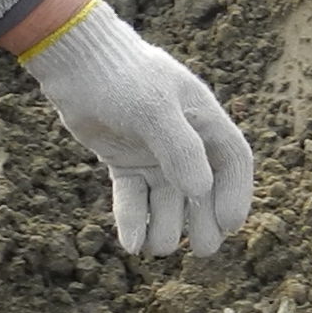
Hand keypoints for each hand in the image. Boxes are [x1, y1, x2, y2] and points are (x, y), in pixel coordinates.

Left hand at [18, 0, 255, 255]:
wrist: (75, 61)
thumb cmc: (121, 77)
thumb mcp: (153, 108)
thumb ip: (180, 148)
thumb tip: (201, 191)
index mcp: (204, 119)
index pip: (232, 162)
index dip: (236, 194)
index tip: (229, 226)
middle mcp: (184, 139)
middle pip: (204, 188)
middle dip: (203, 221)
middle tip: (202, 251)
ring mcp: (153, 153)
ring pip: (167, 199)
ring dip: (165, 225)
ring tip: (156, 249)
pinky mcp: (124, 162)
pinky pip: (134, 197)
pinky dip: (133, 219)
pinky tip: (131, 244)